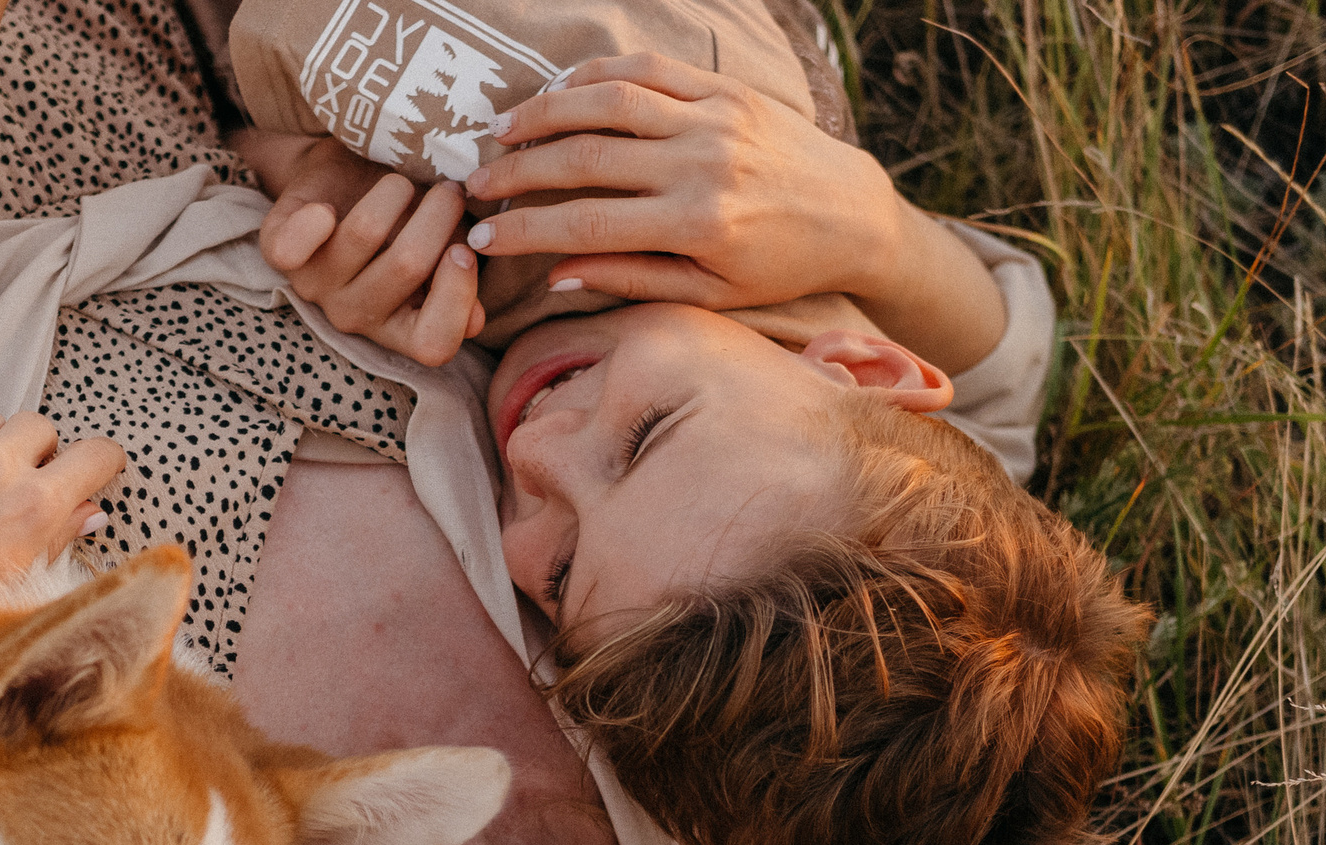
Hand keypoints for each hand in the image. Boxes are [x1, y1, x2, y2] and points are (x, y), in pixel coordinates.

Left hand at [257, 139, 485, 365]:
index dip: (455, 297)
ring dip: (396, 191)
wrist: (347, 169)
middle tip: (448, 189)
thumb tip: (475, 320)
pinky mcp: (277, 250)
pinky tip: (327, 209)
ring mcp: (315, 285)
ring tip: (401, 180)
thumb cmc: (407, 215)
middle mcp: (355, 314)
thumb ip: (460, 278)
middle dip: (438, 215)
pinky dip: (311, 220)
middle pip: (406, 267)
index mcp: (399, 326)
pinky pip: (290, 247)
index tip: (463, 249)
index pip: (432, 345)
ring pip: (365, 234)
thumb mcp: (443, 245)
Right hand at [460, 54, 903, 311]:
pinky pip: (648, 70)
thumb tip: (556, 273)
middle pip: (585, 159)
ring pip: (608, 102)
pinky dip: (595, 76)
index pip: (586, 225)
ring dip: (545, 114)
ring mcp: (713, 118)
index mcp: (696, 226)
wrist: (851, 214)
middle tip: (474, 182)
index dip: (524, 231)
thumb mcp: (707, 293)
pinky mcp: (725, 89)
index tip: (481, 237)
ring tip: (501, 130)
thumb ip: (631, 279)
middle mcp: (701, 165)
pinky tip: (559, 91)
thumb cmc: (777, 267)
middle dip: (518, 171)